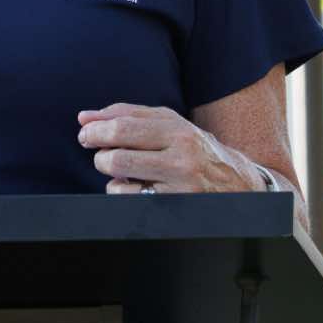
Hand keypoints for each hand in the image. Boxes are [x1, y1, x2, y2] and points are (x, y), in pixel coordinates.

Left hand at [77, 103, 261, 194]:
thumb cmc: (194, 149)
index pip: (124, 125)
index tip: (85, 132)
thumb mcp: (171, 124)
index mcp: (178, 130)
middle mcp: (181, 156)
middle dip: (97, 151)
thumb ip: (129, 115)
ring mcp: (178, 185)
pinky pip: (128, 198)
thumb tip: (84, 117)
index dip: (96, 129)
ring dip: (109, 172)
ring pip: (119, 178)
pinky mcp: (173, 207)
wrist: (238, 184)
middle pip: (117, 153)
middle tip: (95, 150)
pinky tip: (136, 187)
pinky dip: (121, 192)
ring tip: (121, 168)